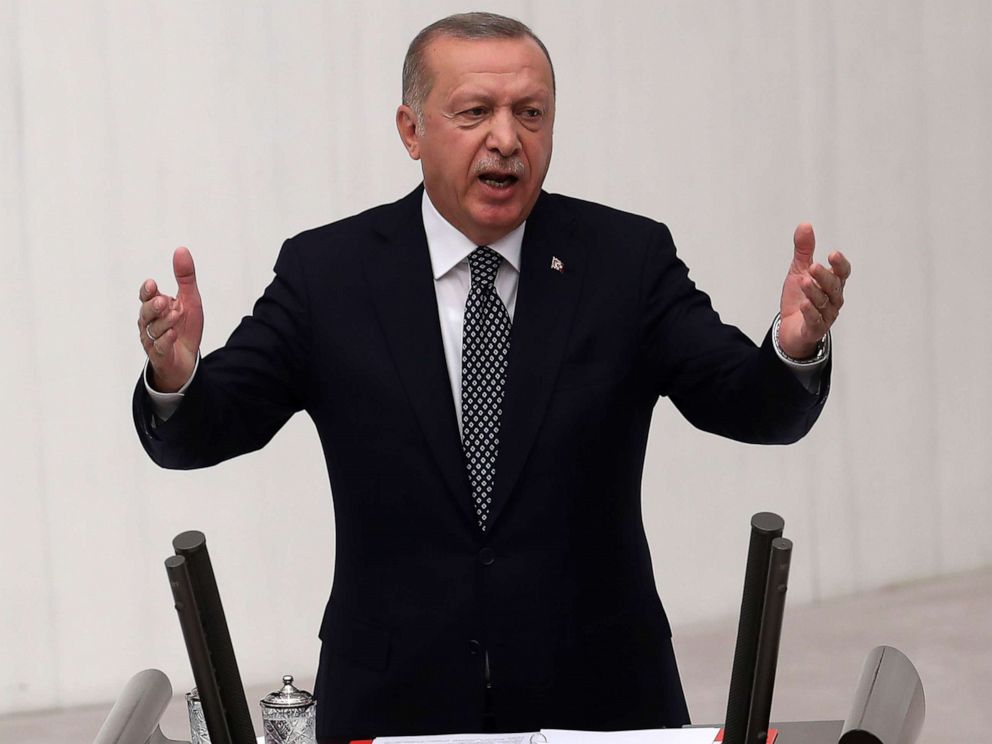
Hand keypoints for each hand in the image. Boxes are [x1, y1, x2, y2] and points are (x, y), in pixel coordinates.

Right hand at [138, 247, 203, 391]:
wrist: (187, 359)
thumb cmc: (185, 327)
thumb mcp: (189, 300)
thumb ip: (185, 277)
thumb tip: (181, 250)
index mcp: (154, 307)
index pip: (145, 296)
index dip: (147, 291)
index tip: (153, 284)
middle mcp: (149, 322)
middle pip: (146, 312)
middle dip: (153, 306)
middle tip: (163, 301)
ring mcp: (152, 340)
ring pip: (153, 329)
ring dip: (164, 321)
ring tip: (175, 314)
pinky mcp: (159, 355)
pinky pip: (159, 347)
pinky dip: (166, 340)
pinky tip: (174, 333)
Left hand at [778, 223, 850, 358]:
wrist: (788, 329)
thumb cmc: (799, 298)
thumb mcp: (799, 271)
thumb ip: (804, 250)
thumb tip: (805, 225)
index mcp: (831, 284)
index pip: (842, 273)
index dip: (840, 265)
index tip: (833, 254)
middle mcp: (833, 299)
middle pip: (833, 286)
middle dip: (824, 276)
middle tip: (813, 267)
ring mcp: (825, 315)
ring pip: (824, 302)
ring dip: (814, 292)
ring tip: (804, 281)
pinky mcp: (815, 329)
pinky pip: (815, 320)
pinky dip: (810, 312)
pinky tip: (804, 304)